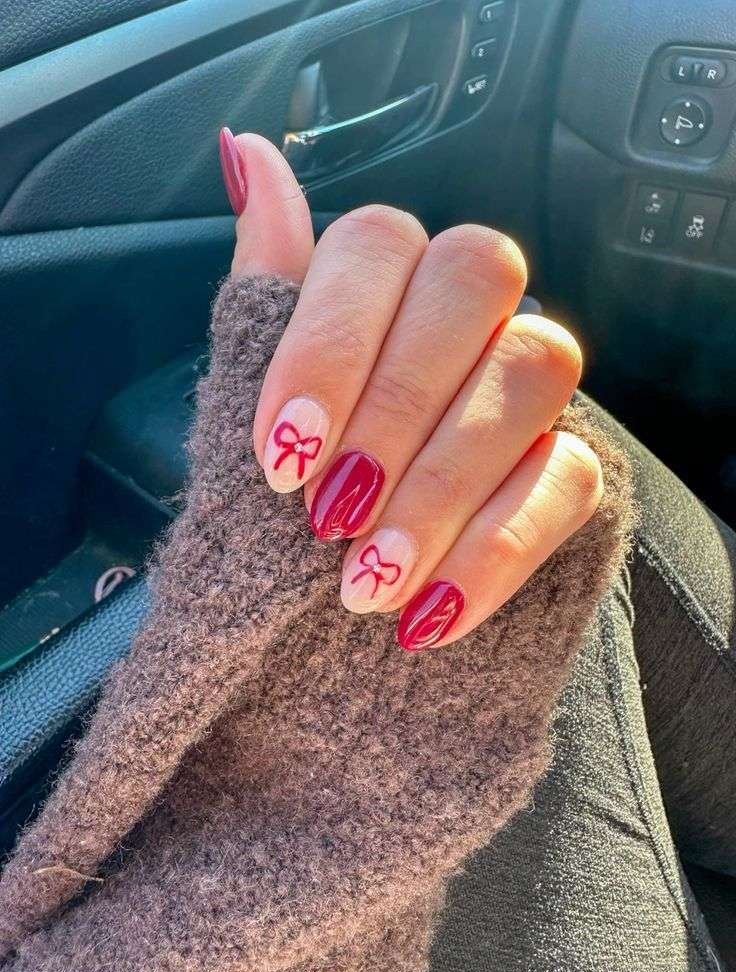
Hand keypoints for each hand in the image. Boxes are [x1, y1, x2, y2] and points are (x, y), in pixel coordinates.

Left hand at [219, 128, 602, 650]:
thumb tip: (246, 156)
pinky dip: (494, 551)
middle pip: (474, 278)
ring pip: (533, 368)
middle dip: (395, 408)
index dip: (329, 346)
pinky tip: (427, 615)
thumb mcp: (249, 399)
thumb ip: (264, 289)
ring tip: (364, 584)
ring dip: (442, 485)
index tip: (280, 457)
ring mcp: (527, 386)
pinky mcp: (571, 465)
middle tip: (327, 516)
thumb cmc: (290, 501)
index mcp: (386, 282)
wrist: (329, 618)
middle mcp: (468, 314)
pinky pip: (570, 477)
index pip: (379, 242)